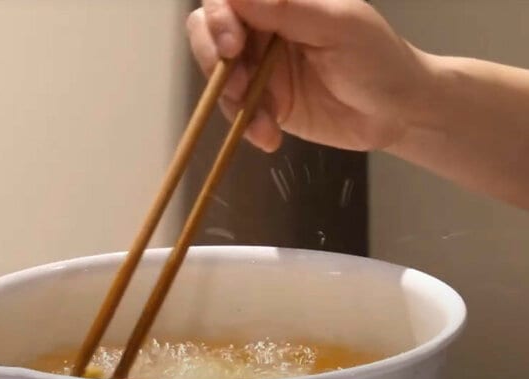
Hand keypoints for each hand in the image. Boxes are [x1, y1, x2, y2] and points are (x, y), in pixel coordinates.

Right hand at [187, 0, 433, 152]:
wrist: (397, 114)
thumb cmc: (378, 60)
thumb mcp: (339, 26)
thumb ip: (288, 7)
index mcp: (283, 1)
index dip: (218, 18)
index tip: (232, 46)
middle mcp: (266, 30)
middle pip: (211, 33)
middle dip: (215, 61)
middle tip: (239, 87)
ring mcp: (264, 69)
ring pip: (220, 77)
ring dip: (233, 101)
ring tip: (263, 121)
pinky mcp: (267, 104)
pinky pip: (238, 111)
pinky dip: (247, 126)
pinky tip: (269, 137)